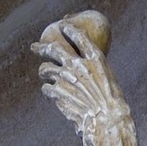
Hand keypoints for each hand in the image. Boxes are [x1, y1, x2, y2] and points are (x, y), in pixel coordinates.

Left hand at [36, 12, 125, 135]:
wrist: (106, 120)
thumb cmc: (112, 104)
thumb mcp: (108, 80)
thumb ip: (94, 71)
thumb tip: (86, 69)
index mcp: (95, 57)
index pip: (79, 36)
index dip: (69, 29)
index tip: (62, 25)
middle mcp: (78, 64)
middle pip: (55, 48)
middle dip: (43, 47)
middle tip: (35, 47)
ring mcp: (65, 77)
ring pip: (46, 68)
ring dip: (43, 70)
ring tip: (43, 72)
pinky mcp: (57, 92)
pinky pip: (46, 87)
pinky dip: (47, 89)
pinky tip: (49, 92)